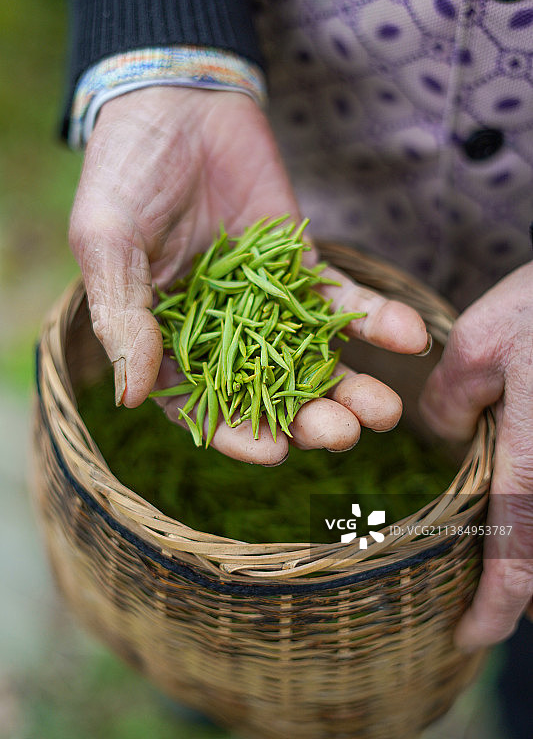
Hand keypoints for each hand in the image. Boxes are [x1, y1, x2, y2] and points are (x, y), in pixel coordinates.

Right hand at [69, 87, 427, 463]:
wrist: (180, 99)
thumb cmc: (126, 169)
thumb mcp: (108, 239)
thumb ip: (123, 315)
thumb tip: (131, 396)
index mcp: (164, 334)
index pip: (199, 402)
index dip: (234, 432)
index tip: (272, 453)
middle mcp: (217, 329)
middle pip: (266, 391)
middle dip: (306, 418)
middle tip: (343, 434)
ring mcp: (264, 300)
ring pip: (309, 357)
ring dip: (349, 385)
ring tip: (384, 410)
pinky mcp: (301, 267)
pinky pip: (340, 300)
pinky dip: (373, 320)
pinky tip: (407, 336)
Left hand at [419, 261, 532, 649]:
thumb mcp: (477, 342)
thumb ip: (452, 399)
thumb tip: (444, 434)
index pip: (517, 554)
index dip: (494, 607)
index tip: (470, 637)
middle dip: (518, 587)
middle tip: (483, 599)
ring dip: (531, 552)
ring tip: (505, 557)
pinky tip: (522, 498)